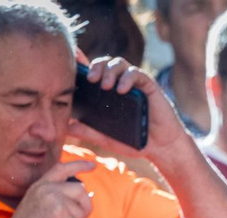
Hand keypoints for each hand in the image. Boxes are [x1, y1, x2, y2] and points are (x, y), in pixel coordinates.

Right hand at [0, 158, 94, 217]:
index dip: (79, 165)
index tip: (92, 164)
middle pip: (81, 191)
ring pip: (81, 211)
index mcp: (40, 185)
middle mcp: (47, 188)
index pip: (61, 168)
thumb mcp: (37, 205)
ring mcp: (54, 199)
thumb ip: (55, 196)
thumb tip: (83, 192)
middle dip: (85, 207)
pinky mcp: (61, 213)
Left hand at [69, 55, 191, 163]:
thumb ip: (87, 131)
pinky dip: (127, 78)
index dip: (82, 63)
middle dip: (95, 66)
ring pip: (119, 63)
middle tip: (90, 79)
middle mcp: (120, 83)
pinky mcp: (148, 86)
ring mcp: (134, 83)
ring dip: (110, 70)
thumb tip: (65, 126)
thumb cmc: (135, 142)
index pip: (93, 72)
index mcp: (108, 93)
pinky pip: (136, 74)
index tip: (71, 60)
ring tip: (105, 85)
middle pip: (104, 62)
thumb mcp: (106, 138)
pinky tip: (122, 90)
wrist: (161, 148)